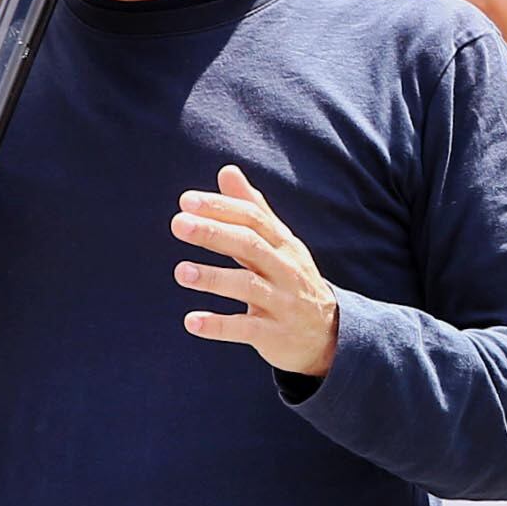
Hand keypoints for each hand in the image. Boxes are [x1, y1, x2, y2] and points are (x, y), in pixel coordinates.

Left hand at [173, 164, 340, 376]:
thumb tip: (227, 171)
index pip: (253, 219)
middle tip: (178, 223)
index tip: (187, 201)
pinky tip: (191, 321)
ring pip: (248, 287)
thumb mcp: (278, 244)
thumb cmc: (291, 280)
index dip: (222, 207)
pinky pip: (245, 328)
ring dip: (214, 278)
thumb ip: (252, 209)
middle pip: (251, 245)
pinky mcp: (275, 335)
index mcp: (283, 244)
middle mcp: (285, 269)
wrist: (328, 334)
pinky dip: (218, 325)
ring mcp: (282, 303)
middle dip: (214, 233)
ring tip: (181, 272)